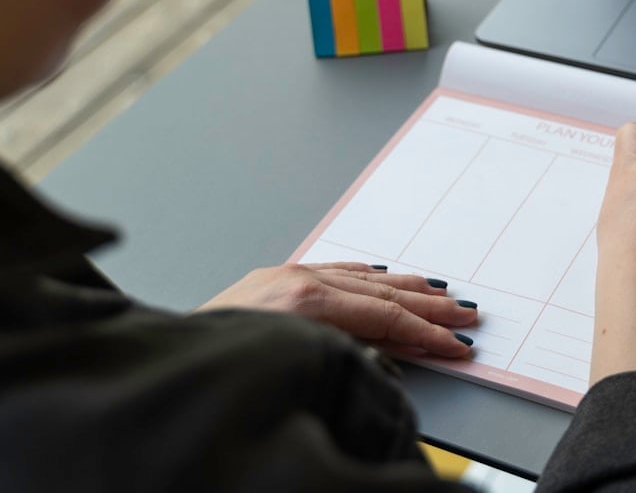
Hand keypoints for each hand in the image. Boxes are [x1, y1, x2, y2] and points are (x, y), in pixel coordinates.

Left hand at [197, 262, 477, 357]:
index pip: (385, 316)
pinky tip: (385, 277)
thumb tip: (395, 352)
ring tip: (440, 293)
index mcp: (306, 301)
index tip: (456, 345)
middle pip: (380, 293)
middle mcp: (298, 281)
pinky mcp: (273, 280)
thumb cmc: (226, 365)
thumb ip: (352, 355)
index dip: (427, 333)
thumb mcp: (299, 363)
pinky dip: (366, 276)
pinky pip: (333, 271)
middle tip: (466, 316)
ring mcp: (286, 276)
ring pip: (360, 278)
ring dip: (405, 287)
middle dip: (429, 307)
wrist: (169, 357)